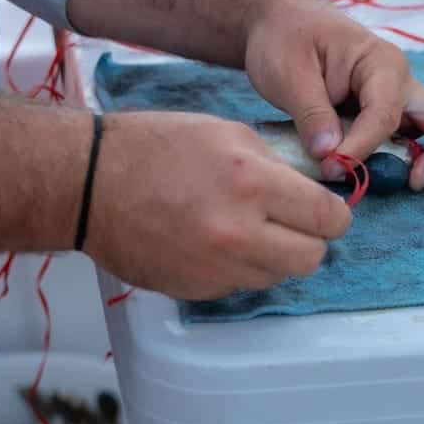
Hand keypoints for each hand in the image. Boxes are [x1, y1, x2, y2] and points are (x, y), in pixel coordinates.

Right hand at [84, 111, 351, 300]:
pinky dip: (239, 267)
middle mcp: (238, 233)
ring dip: (275, 255)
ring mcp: (215, 269)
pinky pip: (240, 285)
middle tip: (295, 221)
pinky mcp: (196, 290)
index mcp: (251, 183)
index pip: (328, 217)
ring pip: (278, 276)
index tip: (327, 208)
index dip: (334, 212)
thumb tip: (315, 189)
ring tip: (249, 228)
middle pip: (312, 258)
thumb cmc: (155, 147)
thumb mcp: (227, 134)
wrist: (90, 184)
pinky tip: (216, 241)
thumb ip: (277, 165)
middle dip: (311, 239)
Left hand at [243, 0, 423, 189]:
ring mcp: (400, 100)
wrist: (281, 21)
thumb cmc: (285, 37)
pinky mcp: (390, 116)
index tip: (330, 167)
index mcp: (382, 64)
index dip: (362, 149)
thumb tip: (331, 156)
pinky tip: (374, 172)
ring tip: (395, 181)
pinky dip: (409, 162)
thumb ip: (311, 114)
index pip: (386, 116)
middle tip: (411, 183)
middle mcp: (402, 83)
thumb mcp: (288, 72)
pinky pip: (418, 142)